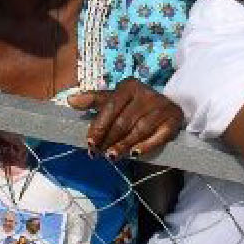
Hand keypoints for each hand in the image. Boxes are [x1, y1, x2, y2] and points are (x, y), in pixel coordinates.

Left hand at [68, 79, 183, 159]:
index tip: (90, 143)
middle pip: (123, 121)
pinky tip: (135, 155)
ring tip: (112, 156)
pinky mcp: (173, 120)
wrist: (165, 107)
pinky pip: (158, 136)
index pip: (110, 107)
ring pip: (139, 130)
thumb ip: (93, 100)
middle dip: (109, 139)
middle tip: (98, 154)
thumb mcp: (114, 100)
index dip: (98, 127)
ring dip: (124, 145)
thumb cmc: (134, 105)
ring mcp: (161, 106)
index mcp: (129, 86)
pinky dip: (146, 146)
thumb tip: (70, 100)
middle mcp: (146, 94)